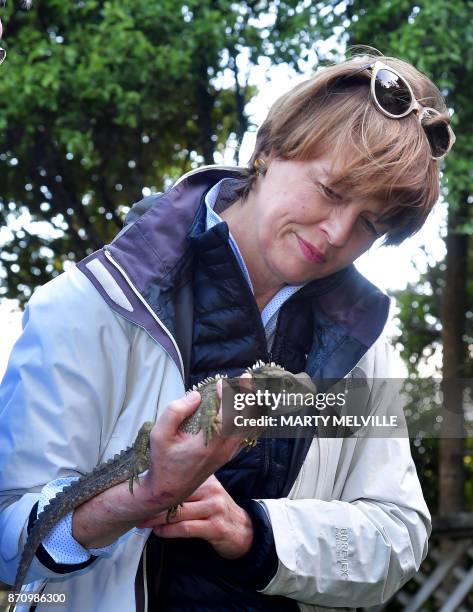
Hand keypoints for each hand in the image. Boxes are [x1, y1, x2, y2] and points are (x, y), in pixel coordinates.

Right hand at [73, 380, 244, 548]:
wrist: (169, 491)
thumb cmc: (162, 462)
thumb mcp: (159, 435)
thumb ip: (175, 412)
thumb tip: (196, 396)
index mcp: (209, 445)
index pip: (228, 417)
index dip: (228, 397)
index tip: (220, 383)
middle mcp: (224, 449)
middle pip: (247, 420)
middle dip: (249, 396)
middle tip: (246, 376)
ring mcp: (229, 453)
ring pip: (251, 427)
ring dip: (253, 405)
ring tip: (250, 387)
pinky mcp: (229, 454)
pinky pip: (248, 434)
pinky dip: (252, 417)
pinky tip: (250, 406)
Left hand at [137, 475, 253, 559]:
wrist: (243, 530)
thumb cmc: (217, 510)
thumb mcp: (207, 491)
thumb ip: (188, 485)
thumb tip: (156, 482)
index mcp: (207, 478)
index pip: (179, 476)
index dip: (158, 483)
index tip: (141, 488)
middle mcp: (212, 490)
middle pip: (176, 494)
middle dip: (154, 501)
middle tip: (136, 505)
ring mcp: (214, 509)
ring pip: (179, 512)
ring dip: (156, 519)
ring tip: (142, 521)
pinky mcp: (215, 528)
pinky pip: (186, 528)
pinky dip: (169, 531)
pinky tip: (159, 532)